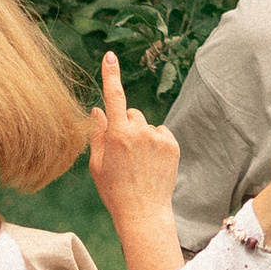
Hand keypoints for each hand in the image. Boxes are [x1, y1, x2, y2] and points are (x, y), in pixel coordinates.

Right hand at [88, 52, 179, 232]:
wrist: (143, 213)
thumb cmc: (114, 190)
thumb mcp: (97, 164)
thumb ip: (98, 133)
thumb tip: (97, 110)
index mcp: (117, 135)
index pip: (113, 97)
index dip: (111, 75)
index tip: (110, 56)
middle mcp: (139, 132)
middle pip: (131, 113)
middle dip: (125, 125)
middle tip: (123, 151)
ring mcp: (158, 138)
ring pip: (146, 124)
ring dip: (141, 135)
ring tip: (139, 162)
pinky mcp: (173, 144)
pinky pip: (161, 132)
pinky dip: (156, 142)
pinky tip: (152, 162)